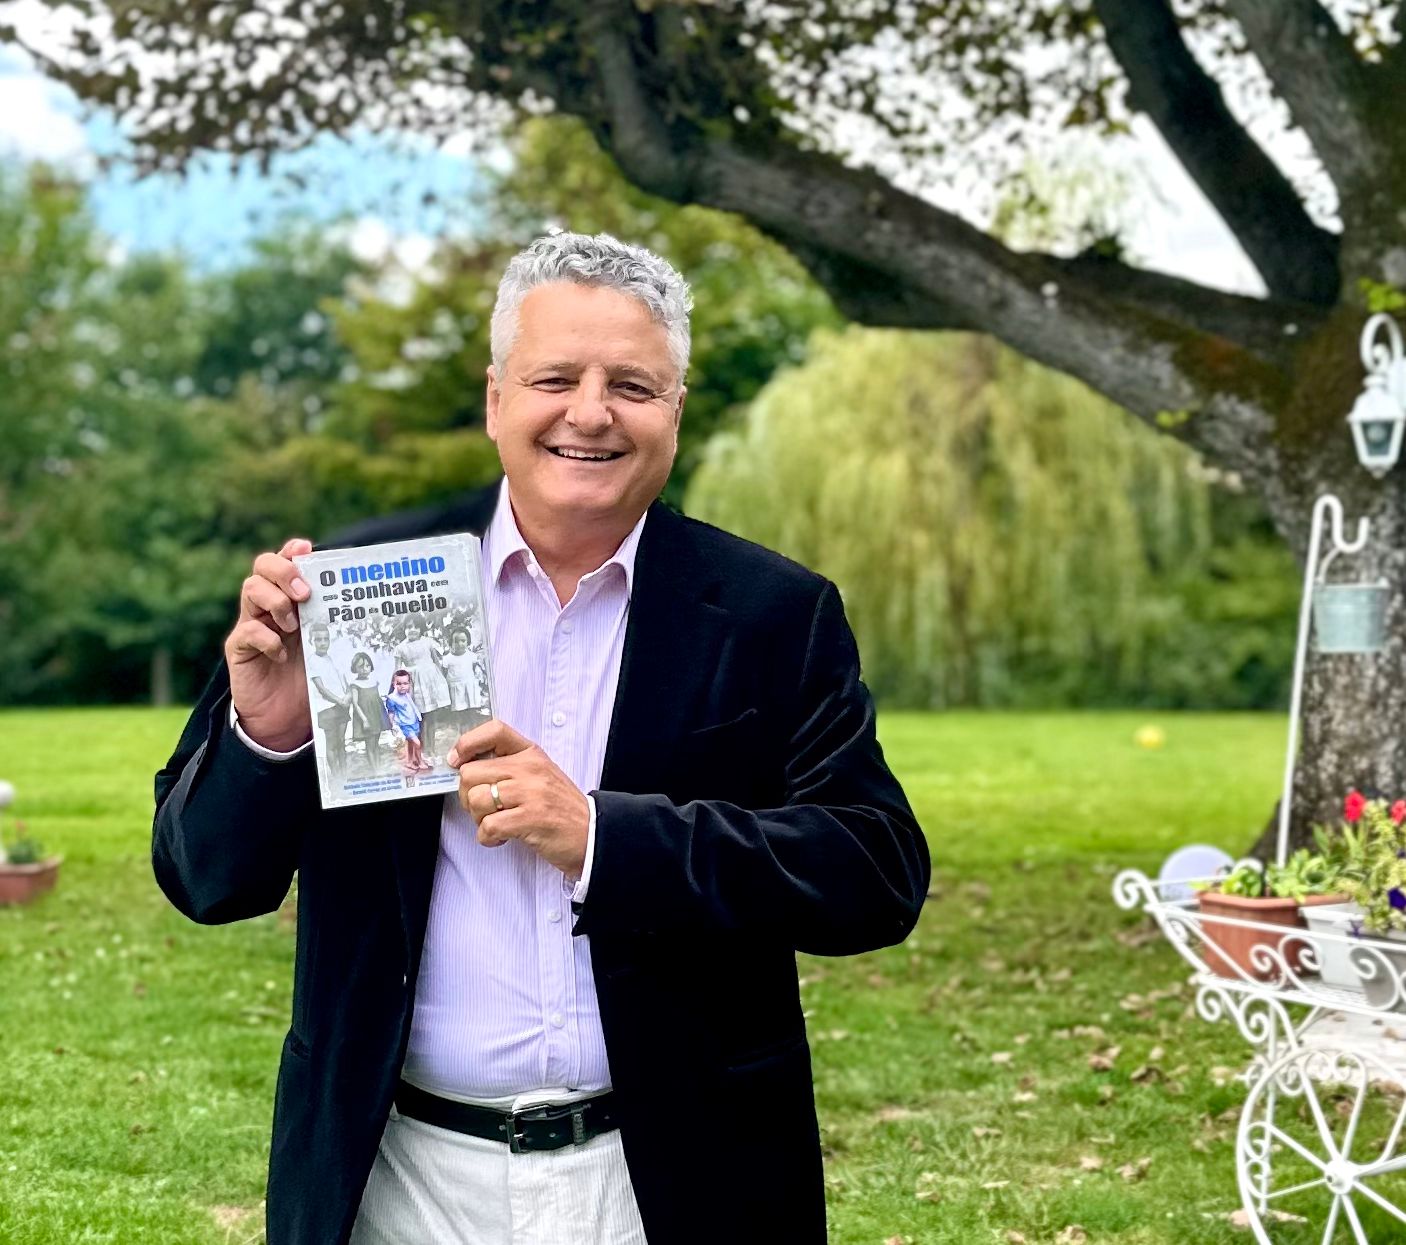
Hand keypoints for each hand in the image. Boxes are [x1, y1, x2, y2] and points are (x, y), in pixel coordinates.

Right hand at [225, 537, 314, 751]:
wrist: (287, 718)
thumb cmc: (311, 677)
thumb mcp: (328, 645)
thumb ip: (335, 622)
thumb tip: (362, 600)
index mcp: (292, 599)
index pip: (286, 562)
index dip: (292, 551)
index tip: (306, 549)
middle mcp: (269, 606)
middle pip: (263, 567)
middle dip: (283, 571)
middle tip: (304, 593)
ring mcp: (251, 625)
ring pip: (250, 589)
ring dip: (275, 601)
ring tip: (293, 625)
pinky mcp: (239, 649)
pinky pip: (246, 632)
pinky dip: (266, 639)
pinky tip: (281, 654)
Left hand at [447, 720, 589, 877]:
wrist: (592, 834)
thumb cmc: (562, 808)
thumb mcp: (540, 775)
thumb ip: (509, 768)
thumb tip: (466, 769)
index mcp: (531, 754)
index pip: (494, 730)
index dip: (468, 743)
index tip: (456, 760)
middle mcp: (530, 769)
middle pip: (471, 772)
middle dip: (468, 796)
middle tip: (483, 808)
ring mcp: (531, 793)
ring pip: (476, 800)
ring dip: (478, 819)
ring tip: (495, 824)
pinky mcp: (530, 819)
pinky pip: (488, 826)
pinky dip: (487, 837)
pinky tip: (502, 837)